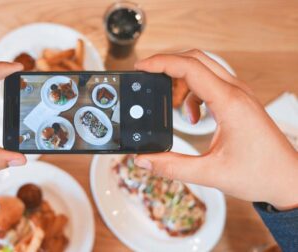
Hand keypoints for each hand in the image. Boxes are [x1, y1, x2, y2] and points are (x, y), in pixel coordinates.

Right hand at [134, 50, 297, 209]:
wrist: (288, 180)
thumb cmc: (261, 174)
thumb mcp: (210, 173)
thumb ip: (172, 167)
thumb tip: (144, 159)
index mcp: (229, 103)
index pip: (190, 68)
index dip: (161, 63)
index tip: (141, 67)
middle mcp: (236, 92)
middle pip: (195, 59)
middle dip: (167, 65)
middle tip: (148, 79)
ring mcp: (239, 95)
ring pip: (203, 69)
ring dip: (180, 81)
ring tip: (170, 105)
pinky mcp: (239, 102)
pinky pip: (210, 84)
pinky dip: (192, 94)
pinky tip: (192, 116)